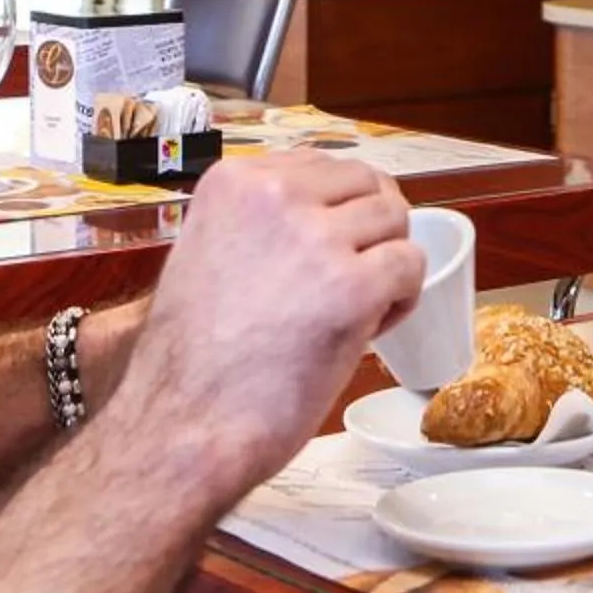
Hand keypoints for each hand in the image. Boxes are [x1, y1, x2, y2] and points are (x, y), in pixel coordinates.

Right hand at [114, 151, 424, 503]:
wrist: (182, 426)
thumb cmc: (191, 360)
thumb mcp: (204, 253)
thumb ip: (255, 222)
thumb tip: (319, 213)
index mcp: (234, 182)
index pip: (322, 166)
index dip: (336, 211)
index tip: (324, 253)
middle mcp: (275, 196)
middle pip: (366, 185)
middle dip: (370, 231)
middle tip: (350, 281)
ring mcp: (315, 240)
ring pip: (395, 220)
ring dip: (387, 263)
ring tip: (356, 308)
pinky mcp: (351, 288)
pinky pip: (410, 265)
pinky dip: (402, 298)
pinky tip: (370, 328)